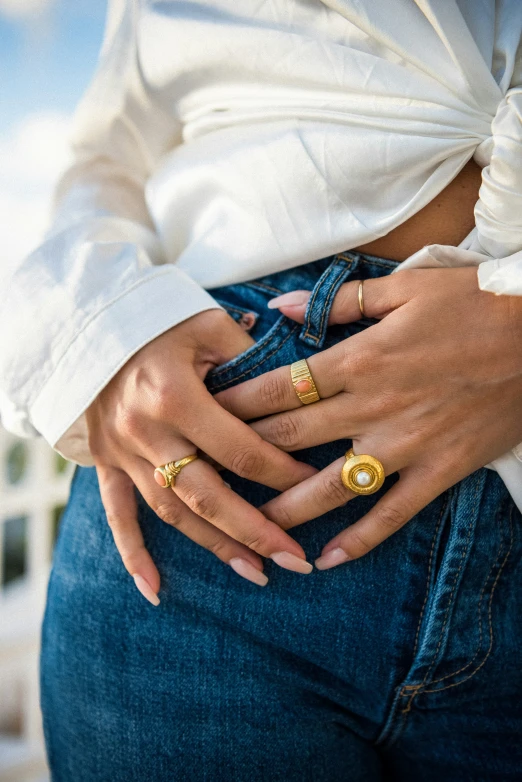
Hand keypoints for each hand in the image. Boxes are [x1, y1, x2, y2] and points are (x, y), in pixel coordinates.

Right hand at [86, 309, 316, 603]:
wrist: (91, 322)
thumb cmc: (160, 319)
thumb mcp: (209, 325)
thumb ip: (252, 361)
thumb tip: (298, 393)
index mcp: (175, 396)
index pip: (240, 449)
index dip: (281, 472)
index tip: (315, 486)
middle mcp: (146, 431)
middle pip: (207, 495)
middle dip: (254, 531)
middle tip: (294, 560)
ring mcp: (123, 451)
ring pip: (172, 512)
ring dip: (214, 546)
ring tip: (255, 573)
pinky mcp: (108, 462)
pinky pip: (116, 515)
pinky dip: (134, 554)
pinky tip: (155, 590)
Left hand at [216, 267, 521, 568]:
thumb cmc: (472, 303)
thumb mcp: (405, 287)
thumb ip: (341, 301)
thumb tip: (281, 308)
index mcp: (360, 358)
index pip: (280, 387)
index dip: (236, 404)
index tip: (203, 416)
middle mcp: (372, 406)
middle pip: (292, 438)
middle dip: (244, 457)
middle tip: (207, 476)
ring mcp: (405, 444)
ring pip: (331, 486)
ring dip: (287, 509)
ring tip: (251, 527)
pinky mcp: (439, 470)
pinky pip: (392, 513)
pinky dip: (360, 540)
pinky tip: (328, 561)